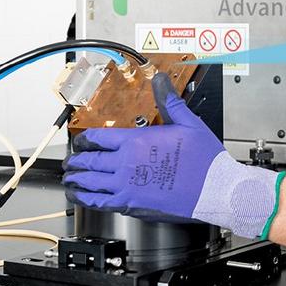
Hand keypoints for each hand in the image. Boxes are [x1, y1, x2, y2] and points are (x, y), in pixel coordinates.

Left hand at [63, 73, 284, 236]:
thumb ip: (169, 101)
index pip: (98, 138)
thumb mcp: (188, 124)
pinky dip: (85, 199)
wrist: (216, 190)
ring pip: (89, 183)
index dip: (84, 140)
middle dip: (76, 161)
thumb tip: (160, 80)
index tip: (80, 142)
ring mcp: (126, 186)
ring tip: (70, 178)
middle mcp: (126, 164)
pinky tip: (81, 197)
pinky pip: (99, 202)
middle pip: (89, 161)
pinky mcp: (131, 205)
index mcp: (136, 142)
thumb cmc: (205, 161)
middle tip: (70, 161)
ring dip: (76, 180)